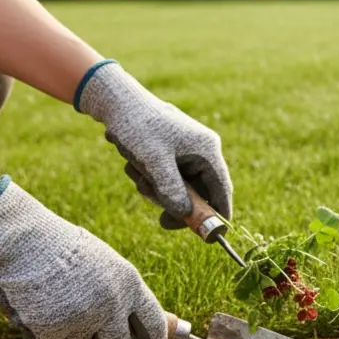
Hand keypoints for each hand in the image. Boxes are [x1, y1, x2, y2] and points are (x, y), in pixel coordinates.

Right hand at [0, 176, 168, 338]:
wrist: (23, 240)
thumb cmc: (61, 249)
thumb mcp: (104, 266)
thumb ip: (120, 295)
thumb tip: (134, 328)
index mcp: (130, 285)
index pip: (154, 326)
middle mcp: (112, 305)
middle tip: (87, 336)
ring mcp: (83, 320)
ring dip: (65, 334)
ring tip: (52, 302)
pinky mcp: (52, 331)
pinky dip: (37, 333)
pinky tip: (32, 306)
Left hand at [76, 61, 232, 229]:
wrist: (116, 101)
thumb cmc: (137, 126)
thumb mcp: (154, 161)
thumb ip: (171, 189)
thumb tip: (183, 214)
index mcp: (206, 150)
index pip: (221, 189)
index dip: (218, 213)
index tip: (214, 237)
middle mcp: (202, 151)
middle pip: (199, 192)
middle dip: (176, 203)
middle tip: (160, 220)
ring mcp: (187, 151)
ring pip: (180, 186)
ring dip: (157, 189)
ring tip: (135, 172)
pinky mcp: (172, 151)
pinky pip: (168, 177)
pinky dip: (151, 178)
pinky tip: (134, 166)